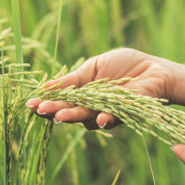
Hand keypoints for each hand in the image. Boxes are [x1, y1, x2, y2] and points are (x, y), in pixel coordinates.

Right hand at [26, 48, 176, 129]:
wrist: (154, 69)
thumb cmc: (125, 65)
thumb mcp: (94, 67)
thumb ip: (73, 79)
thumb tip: (46, 86)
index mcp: (81, 94)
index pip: (59, 101)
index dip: (45, 102)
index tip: (30, 103)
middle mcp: (91, 108)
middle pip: (68, 112)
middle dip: (54, 111)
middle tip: (41, 110)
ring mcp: (105, 113)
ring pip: (86, 118)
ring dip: (73, 116)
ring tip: (60, 115)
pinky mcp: (123, 115)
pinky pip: (111, 119)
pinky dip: (104, 119)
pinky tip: (98, 118)